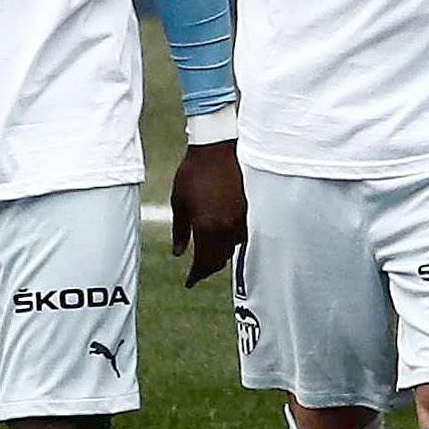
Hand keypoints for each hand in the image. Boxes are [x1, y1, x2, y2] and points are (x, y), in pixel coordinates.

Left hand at [168, 139, 245, 286]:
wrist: (217, 147)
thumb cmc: (194, 172)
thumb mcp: (179, 202)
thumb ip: (180, 231)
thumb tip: (178, 253)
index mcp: (207, 226)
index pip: (204, 263)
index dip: (196, 275)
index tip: (189, 281)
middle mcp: (227, 227)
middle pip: (221, 260)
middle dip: (208, 268)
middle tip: (198, 271)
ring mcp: (242, 218)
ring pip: (233, 249)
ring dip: (221, 255)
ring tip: (210, 254)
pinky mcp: (250, 209)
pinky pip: (243, 235)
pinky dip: (232, 241)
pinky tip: (224, 237)